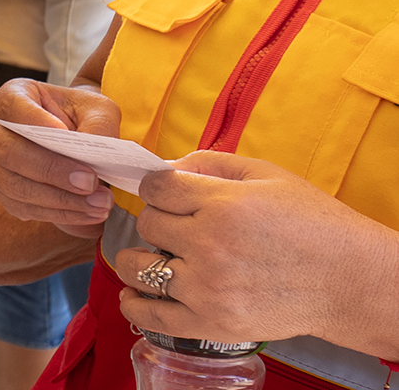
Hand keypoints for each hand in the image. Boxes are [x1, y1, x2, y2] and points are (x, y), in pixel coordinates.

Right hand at [0, 79, 122, 237]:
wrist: (68, 137)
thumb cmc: (79, 117)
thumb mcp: (95, 109)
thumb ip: (99, 125)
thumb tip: (99, 155)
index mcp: (11, 98)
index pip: (15, 107)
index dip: (36, 120)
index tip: (65, 132)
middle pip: (10, 154)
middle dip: (53, 171)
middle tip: (90, 182)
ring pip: (15, 187)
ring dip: (60, 200)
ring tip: (99, 204)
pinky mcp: (0, 191)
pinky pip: (23, 207)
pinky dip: (58, 214)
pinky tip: (88, 214)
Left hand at [113, 152, 398, 350]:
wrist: (352, 281)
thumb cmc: (314, 224)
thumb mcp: (268, 176)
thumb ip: (211, 164)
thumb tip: (166, 166)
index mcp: (223, 205)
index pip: (155, 187)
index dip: (157, 187)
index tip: (166, 194)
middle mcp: (210, 246)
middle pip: (148, 224)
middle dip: (160, 220)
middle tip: (179, 227)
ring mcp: (209, 288)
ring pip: (138, 268)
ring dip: (140, 259)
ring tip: (156, 258)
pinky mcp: (213, 323)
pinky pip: (152, 315)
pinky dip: (135, 304)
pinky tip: (134, 295)